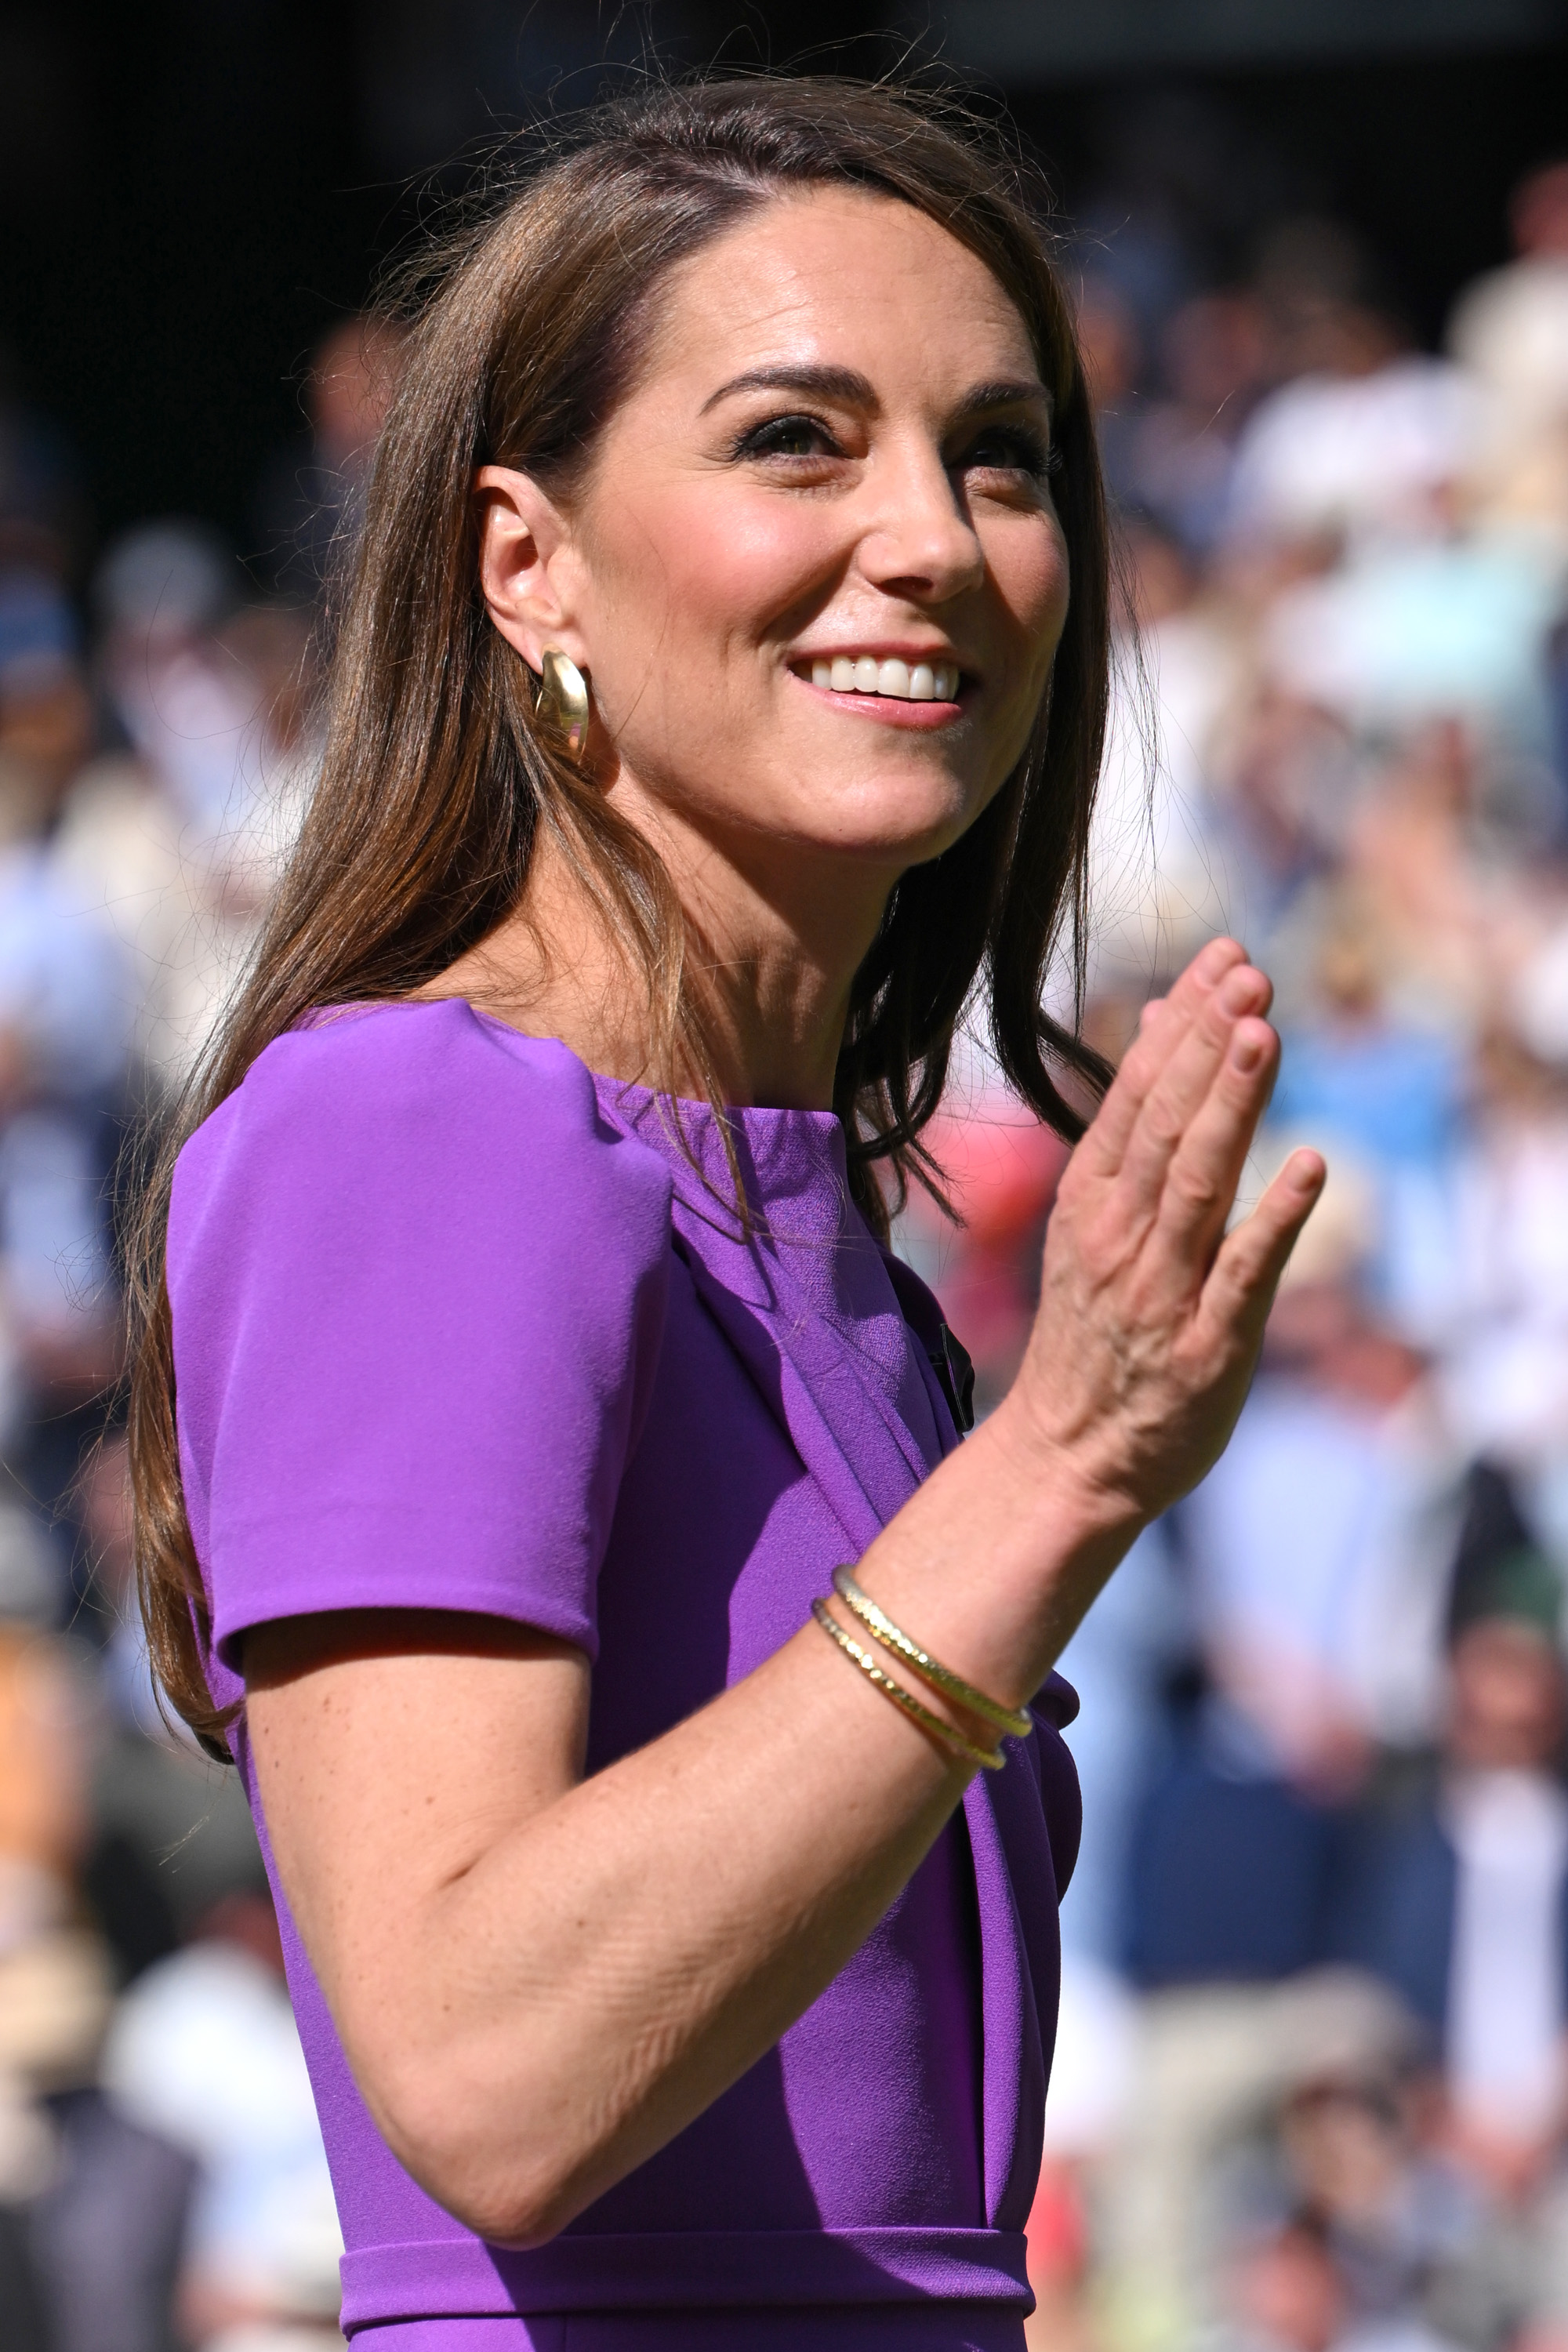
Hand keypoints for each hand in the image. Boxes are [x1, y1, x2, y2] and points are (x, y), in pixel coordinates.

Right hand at [1012, 937, 1323, 1526]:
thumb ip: (1133, 1133)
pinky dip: (1276, 1221)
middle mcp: (1121, 1237)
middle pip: (1165, 1126)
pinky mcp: (1208, 1348)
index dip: (1181, 1026)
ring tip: (1262, 1035)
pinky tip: (1311, 1167)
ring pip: (1197, 1185)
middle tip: (1248, 975)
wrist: (1068, 1455)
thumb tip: (1166, 1021)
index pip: (1135, 1097)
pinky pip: (1243, 1275)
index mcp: (1090, 1202)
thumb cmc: (1093, 1333)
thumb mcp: (1092, 1225)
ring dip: (1230, 1108)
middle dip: (1206, 1047)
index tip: (1222, 959)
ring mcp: (1162, 1292)